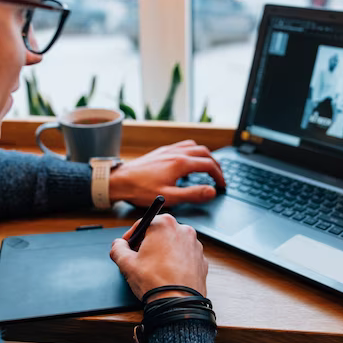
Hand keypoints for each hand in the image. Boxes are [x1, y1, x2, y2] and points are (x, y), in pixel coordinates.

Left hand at [108, 140, 225, 206]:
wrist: (120, 180)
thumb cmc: (141, 190)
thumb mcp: (170, 197)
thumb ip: (193, 194)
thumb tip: (211, 191)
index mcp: (181, 163)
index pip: (208, 165)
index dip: (219, 176)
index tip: (222, 185)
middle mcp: (176, 153)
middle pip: (204, 153)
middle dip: (215, 164)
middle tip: (219, 177)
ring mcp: (169, 150)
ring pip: (194, 146)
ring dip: (204, 155)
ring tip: (207, 167)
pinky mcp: (161, 151)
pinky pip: (183, 145)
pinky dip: (193, 152)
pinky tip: (188, 162)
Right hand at [109, 214, 207, 301]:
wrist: (178, 304)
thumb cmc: (154, 281)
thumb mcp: (127, 263)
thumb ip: (118, 249)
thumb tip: (118, 245)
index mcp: (164, 225)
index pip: (143, 223)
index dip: (132, 236)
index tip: (127, 246)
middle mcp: (183, 230)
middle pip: (160, 232)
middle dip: (148, 243)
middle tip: (139, 258)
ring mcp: (195, 245)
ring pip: (174, 244)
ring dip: (163, 252)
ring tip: (154, 268)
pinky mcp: (201, 259)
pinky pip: (185, 256)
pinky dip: (176, 261)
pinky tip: (168, 274)